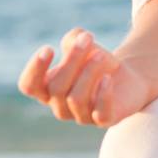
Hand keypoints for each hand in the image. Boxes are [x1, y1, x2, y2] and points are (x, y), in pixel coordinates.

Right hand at [17, 27, 151, 127]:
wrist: (128, 77)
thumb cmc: (97, 60)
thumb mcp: (84, 44)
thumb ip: (74, 39)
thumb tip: (75, 39)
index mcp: (48, 89)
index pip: (29, 86)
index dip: (35, 70)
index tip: (49, 48)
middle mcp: (61, 106)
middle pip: (56, 88)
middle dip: (72, 60)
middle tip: (88, 38)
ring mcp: (82, 116)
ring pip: (76, 99)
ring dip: (89, 72)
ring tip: (102, 54)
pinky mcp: (105, 120)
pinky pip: (100, 113)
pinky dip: (103, 94)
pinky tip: (108, 78)